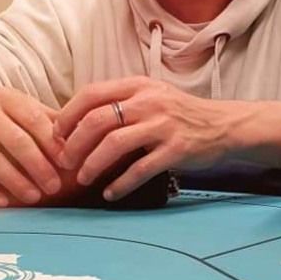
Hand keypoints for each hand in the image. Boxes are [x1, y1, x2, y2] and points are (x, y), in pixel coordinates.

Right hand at [0, 89, 65, 206]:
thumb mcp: (21, 109)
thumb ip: (49, 122)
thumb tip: (82, 137)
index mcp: (7, 98)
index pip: (34, 119)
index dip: (52, 143)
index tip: (68, 163)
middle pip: (15, 140)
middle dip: (38, 166)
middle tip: (54, 187)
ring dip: (15, 181)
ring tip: (34, 197)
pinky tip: (3, 202)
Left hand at [54, 77, 233, 199]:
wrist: (224, 125)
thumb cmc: (180, 114)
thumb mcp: (151, 96)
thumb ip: (120, 103)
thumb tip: (77, 121)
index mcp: (137, 86)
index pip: (90, 94)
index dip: (67, 115)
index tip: (56, 135)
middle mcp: (148, 102)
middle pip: (97, 120)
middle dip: (73, 143)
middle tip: (64, 162)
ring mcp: (163, 125)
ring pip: (114, 143)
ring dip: (92, 164)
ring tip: (82, 178)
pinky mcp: (175, 149)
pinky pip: (140, 169)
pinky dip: (121, 184)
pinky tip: (110, 193)